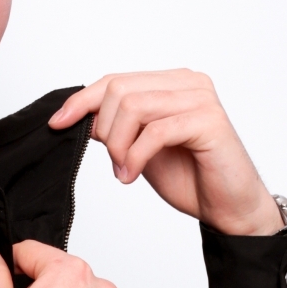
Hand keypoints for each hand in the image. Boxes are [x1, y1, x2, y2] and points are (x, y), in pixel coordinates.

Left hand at [49, 69, 283, 235]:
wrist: (228, 207)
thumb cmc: (189, 176)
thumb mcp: (138, 146)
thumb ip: (115, 126)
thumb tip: (77, 116)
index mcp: (171, 82)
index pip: (115, 80)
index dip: (82, 101)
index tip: (58, 123)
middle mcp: (188, 82)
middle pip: (119, 90)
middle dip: (105, 129)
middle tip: (113, 160)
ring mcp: (201, 98)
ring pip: (134, 107)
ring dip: (118, 145)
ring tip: (124, 170)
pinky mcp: (209, 120)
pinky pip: (155, 131)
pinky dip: (135, 155)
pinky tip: (132, 175)